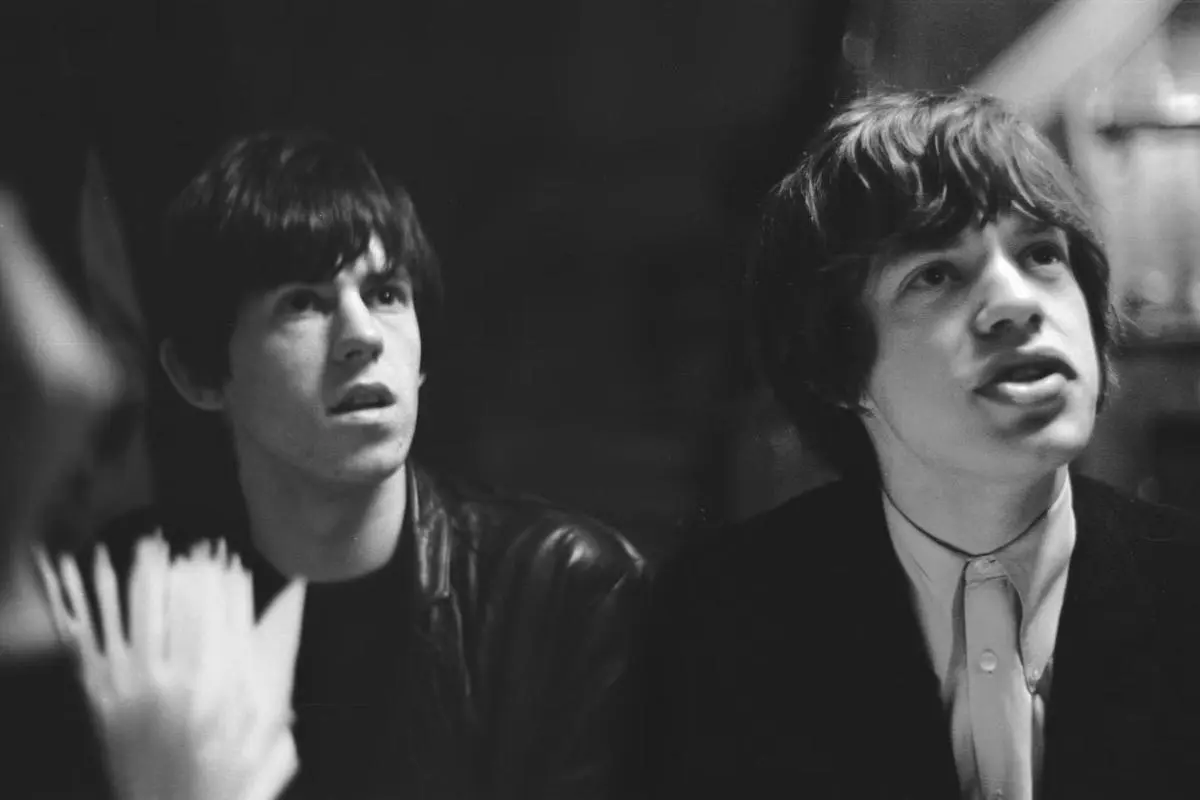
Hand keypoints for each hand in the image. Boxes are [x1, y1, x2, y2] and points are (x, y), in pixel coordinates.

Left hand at [36, 535, 305, 799]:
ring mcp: (135, 691)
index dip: (224, 584)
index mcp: (218, 691)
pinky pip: (100, 644)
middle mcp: (175, 684)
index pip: (223, 619)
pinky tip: (101, 583)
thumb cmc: (231, 780)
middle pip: (181, 611)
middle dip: (187, 573)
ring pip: (140, 619)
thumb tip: (287, 625)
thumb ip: (274, 678)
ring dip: (145, 579)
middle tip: (193, 546)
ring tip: (151, 546)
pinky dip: (96, 610)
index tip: (227, 558)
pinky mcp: (104, 703)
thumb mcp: (269, 732)